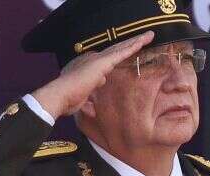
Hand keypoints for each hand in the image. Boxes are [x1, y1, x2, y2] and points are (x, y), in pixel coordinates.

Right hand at [32, 30, 154, 117]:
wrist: (60, 95)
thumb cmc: (68, 100)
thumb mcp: (81, 100)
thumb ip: (88, 101)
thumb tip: (93, 106)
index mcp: (85, 66)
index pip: (105, 61)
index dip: (116, 57)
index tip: (127, 54)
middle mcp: (91, 59)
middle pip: (114, 51)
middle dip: (129, 45)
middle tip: (144, 39)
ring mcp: (96, 59)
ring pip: (120, 48)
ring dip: (135, 42)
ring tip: (149, 36)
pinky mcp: (102, 62)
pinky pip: (122, 52)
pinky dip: (133, 46)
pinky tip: (143, 41)